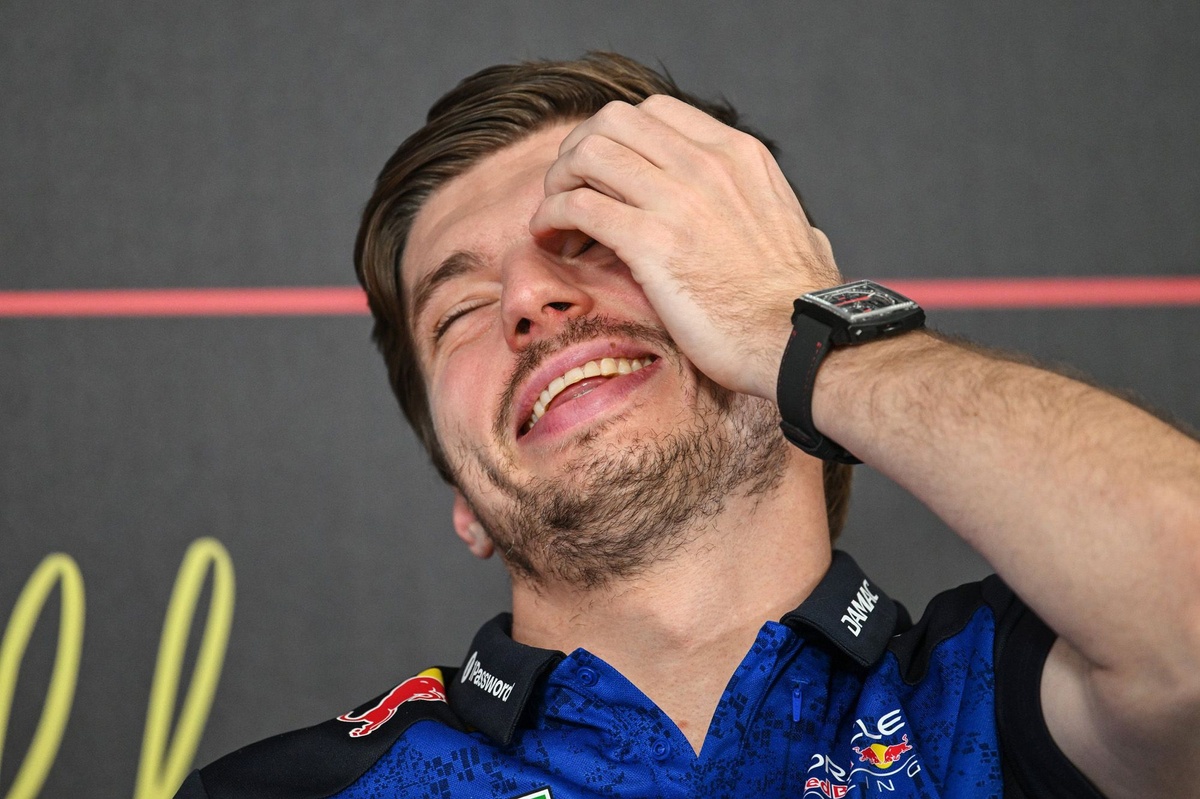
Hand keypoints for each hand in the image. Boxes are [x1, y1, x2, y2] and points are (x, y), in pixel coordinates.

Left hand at [529, 95, 841, 399]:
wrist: (800, 341)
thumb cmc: (797, 304)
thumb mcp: (799, 232)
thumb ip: (778, 219)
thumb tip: (800, 231)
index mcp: (738, 156)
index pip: (654, 112)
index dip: (616, 138)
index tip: (604, 175)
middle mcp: (705, 165)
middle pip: (611, 122)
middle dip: (578, 153)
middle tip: (569, 192)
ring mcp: (677, 199)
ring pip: (587, 154)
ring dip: (559, 183)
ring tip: (556, 219)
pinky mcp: (651, 242)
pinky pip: (577, 205)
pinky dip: (551, 218)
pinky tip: (553, 240)